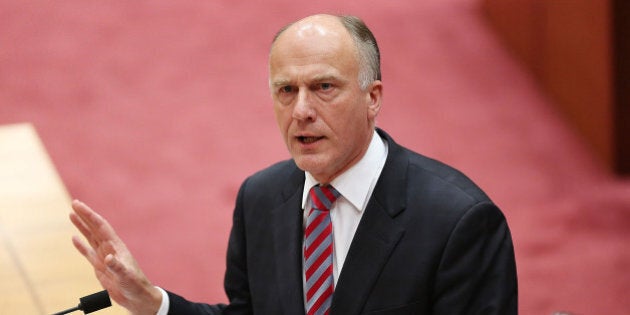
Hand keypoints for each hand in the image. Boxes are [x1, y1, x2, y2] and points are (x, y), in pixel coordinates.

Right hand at [70, 200, 161, 314]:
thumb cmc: (135, 285)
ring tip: (71, 215)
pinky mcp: (100, 266)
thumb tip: (108, 258)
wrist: (137, 297)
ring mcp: (104, 256)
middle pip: (95, 228)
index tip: (78, 205)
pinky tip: (74, 238)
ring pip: (90, 237)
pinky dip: (81, 245)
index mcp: (116, 246)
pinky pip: (88, 252)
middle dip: (85, 216)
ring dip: (81, 226)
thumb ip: (117, 267)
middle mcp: (110, 248)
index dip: (89, 215)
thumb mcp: (126, 276)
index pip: (101, 226)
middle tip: (74, 203)